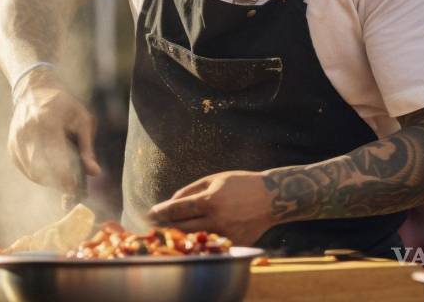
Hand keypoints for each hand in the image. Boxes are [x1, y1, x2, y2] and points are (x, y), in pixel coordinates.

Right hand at [8, 71, 101, 195]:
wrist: (33, 90)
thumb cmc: (63, 104)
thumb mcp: (81, 120)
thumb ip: (87, 148)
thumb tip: (95, 173)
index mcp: (47, 121)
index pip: (55, 156)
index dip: (64, 176)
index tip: (74, 188)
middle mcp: (28, 131)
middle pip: (41, 168)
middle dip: (56, 182)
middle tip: (69, 188)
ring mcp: (16, 139)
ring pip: (31, 171)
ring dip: (47, 180)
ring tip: (61, 176)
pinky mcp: (11, 146)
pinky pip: (24, 168)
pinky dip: (37, 174)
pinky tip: (48, 169)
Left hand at [147, 170, 274, 246]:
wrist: (272, 198)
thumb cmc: (241, 184)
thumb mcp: (214, 180)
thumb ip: (190, 190)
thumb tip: (171, 202)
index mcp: (210, 201)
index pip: (177, 210)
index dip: (161, 212)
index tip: (151, 213)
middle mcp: (217, 219)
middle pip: (182, 227)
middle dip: (166, 225)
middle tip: (154, 224)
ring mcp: (226, 234)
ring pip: (196, 238)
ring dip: (181, 235)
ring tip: (170, 231)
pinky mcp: (235, 243)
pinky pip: (213, 244)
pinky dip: (202, 241)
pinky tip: (193, 237)